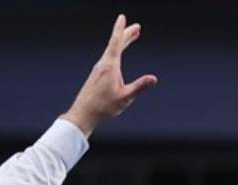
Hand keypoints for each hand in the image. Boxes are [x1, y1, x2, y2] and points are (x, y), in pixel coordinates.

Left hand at [60, 14, 158, 135]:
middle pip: (116, 44)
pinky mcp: (97, 75)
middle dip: (126, 34)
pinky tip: (118, 55)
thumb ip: (139, 87)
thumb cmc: (103, 107)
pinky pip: (109, 58)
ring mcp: (99, 69)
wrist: (83, 114)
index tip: (122, 17)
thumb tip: (154, 78)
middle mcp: (103, 64)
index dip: (120, 29)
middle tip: (137, 27)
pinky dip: (116, 51)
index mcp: (110, 66)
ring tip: (131, 37)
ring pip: (112, 51)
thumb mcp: (125, 98)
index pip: (116, 42)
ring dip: (122, 42)